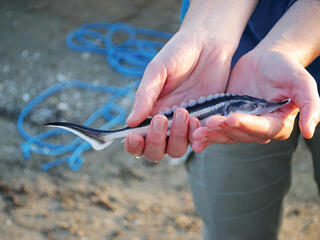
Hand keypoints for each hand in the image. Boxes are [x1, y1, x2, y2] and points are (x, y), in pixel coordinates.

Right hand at [124, 29, 231, 160]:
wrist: (208, 44)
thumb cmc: (178, 54)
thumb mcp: (157, 71)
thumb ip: (145, 96)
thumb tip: (129, 122)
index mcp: (149, 112)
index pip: (138, 138)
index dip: (134, 145)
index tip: (135, 137)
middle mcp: (166, 123)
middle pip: (156, 151)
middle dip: (156, 141)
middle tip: (161, 119)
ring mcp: (185, 124)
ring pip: (177, 149)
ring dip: (178, 137)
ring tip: (184, 112)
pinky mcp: (205, 121)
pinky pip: (200, 140)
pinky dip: (198, 138)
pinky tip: (198, 121)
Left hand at [191, 49, 319, 151]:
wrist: (264, 60)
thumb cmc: (284, 68)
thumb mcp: (301, 81)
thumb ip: (309, 103)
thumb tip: (310, 132)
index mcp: (276, 124)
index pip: (261, 128)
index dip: (247, 125)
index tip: (232, 118)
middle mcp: (258, 130)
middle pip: (240, 135)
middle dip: (224, 130)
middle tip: (208, 124)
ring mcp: (240, 126)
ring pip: (225, 134)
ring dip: (212, 134)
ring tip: (197, 131)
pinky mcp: (226, 119)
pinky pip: (215, 128)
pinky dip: (205, 131)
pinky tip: (193, 130)